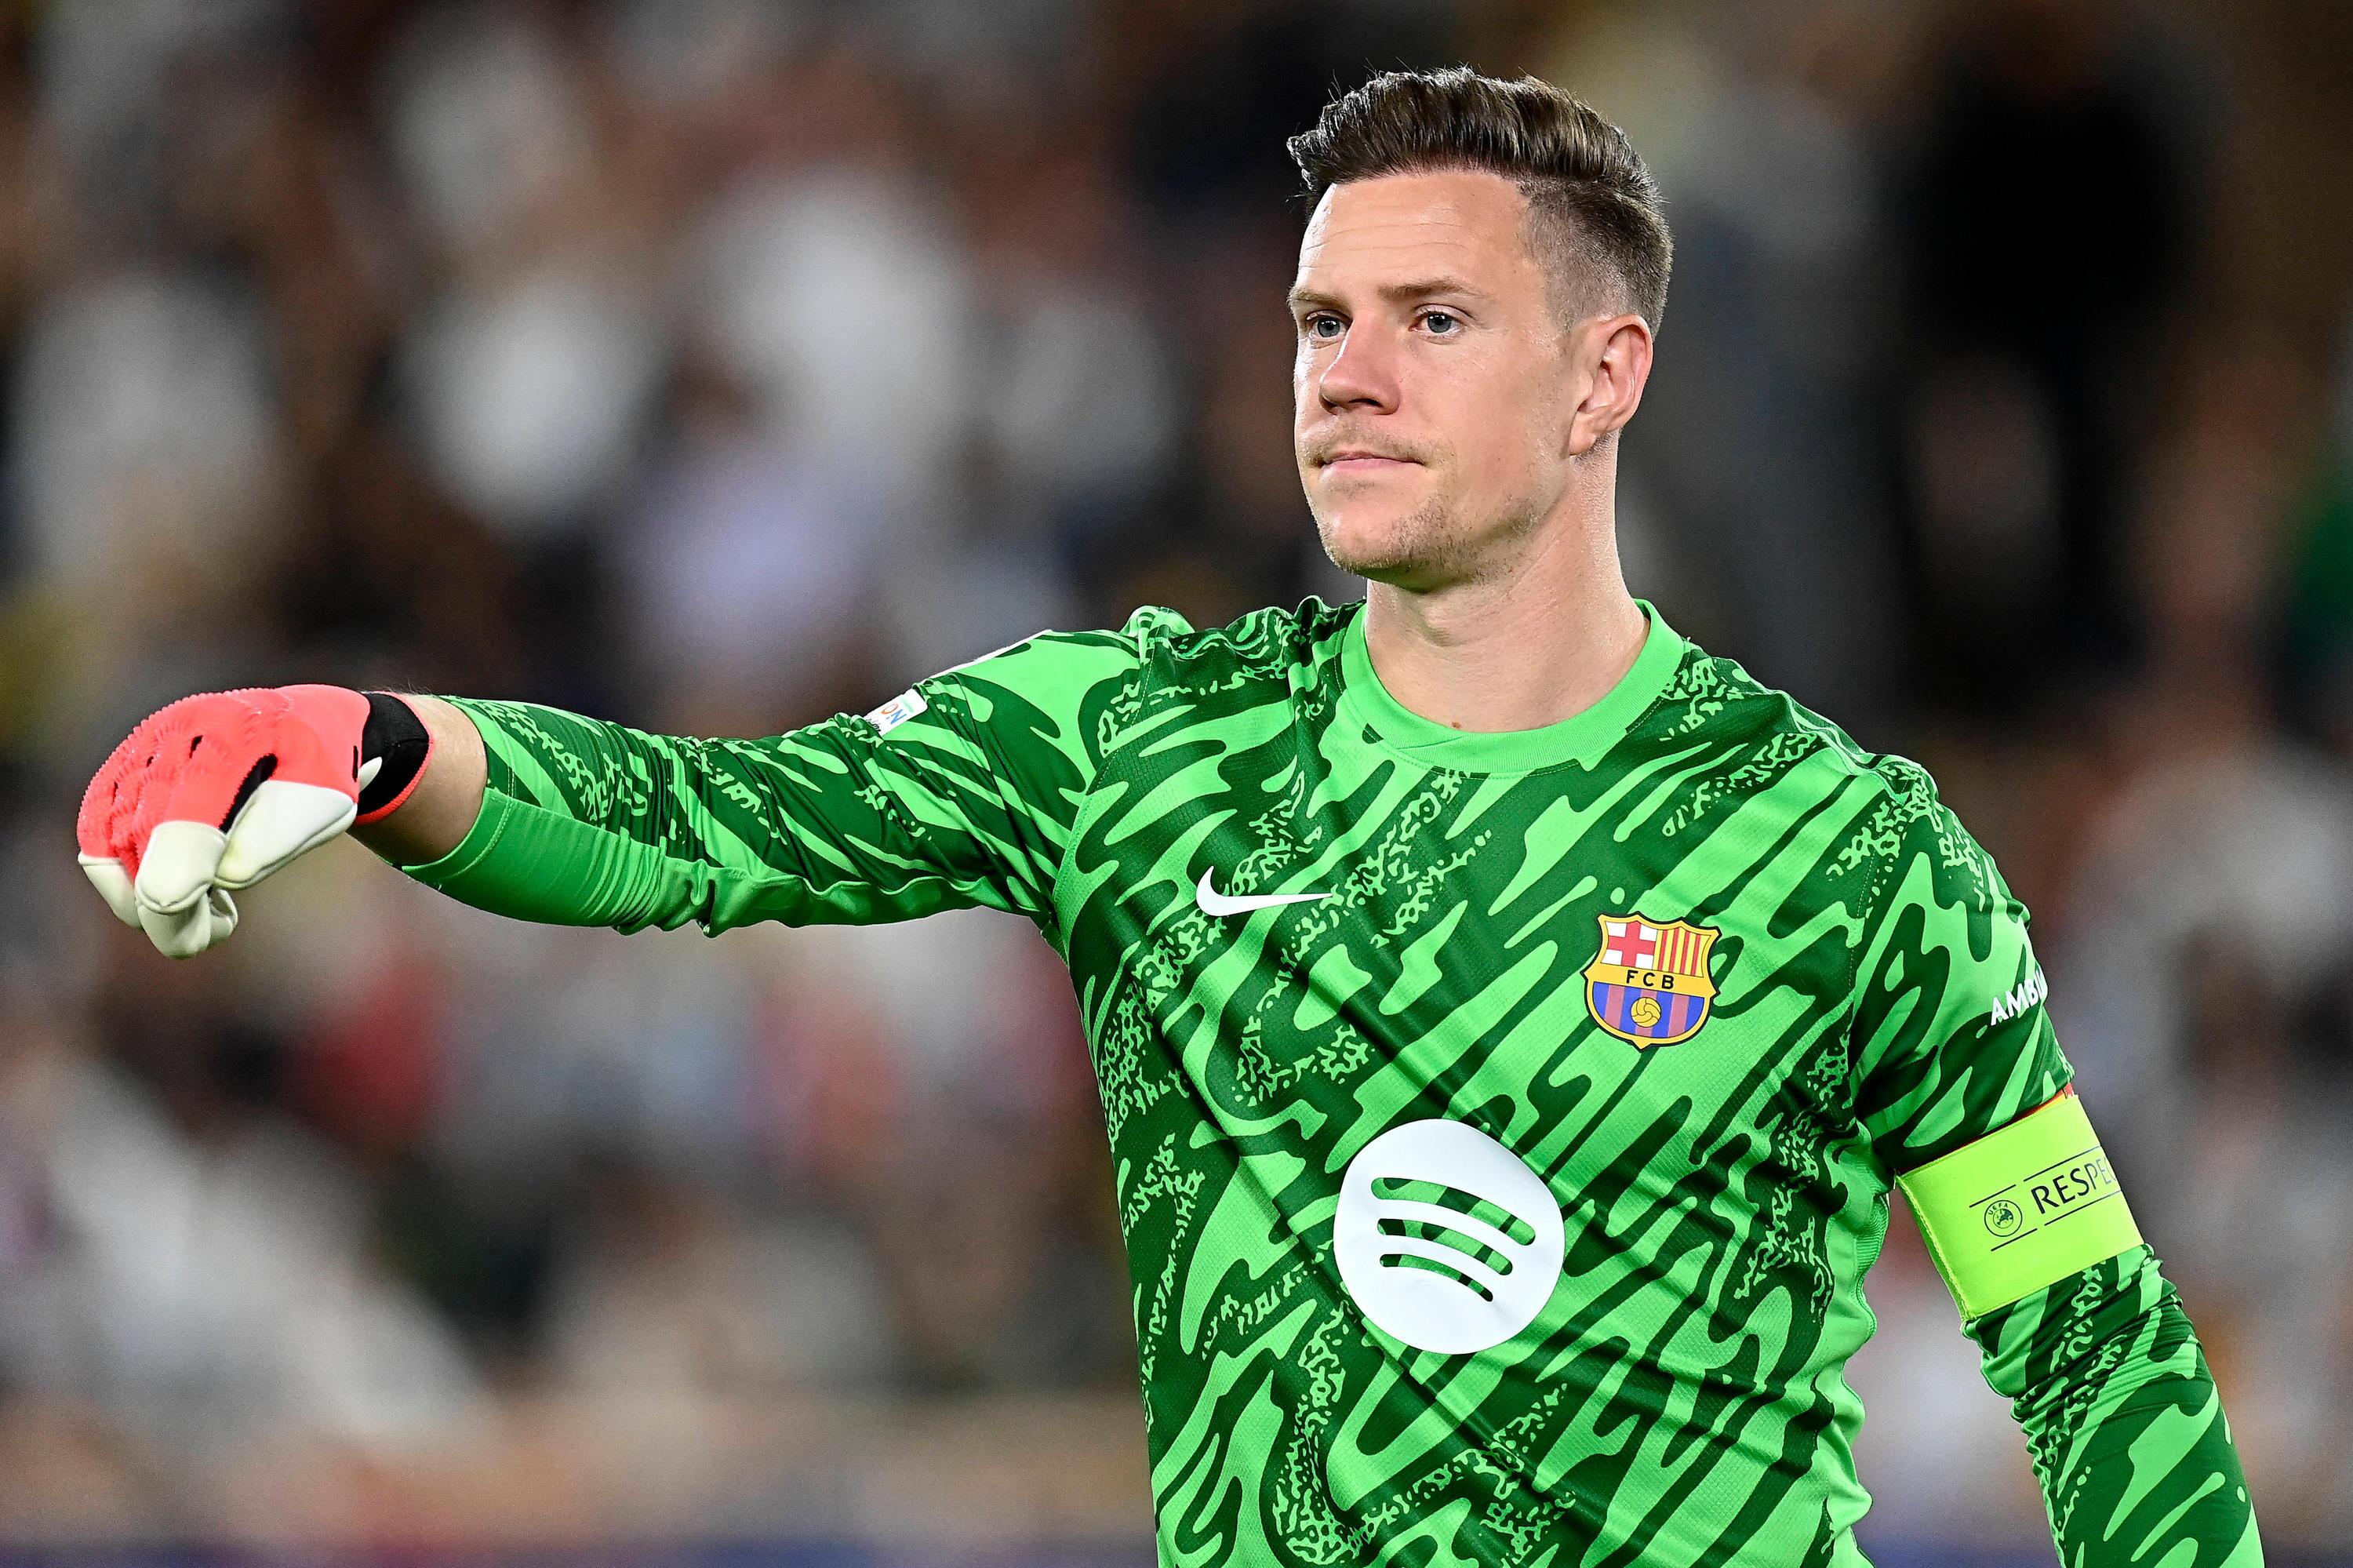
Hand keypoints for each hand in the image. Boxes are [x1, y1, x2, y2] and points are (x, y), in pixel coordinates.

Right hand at [76, 686, 427, 957]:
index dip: (179, 873)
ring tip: (210, 909)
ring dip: (149, 902)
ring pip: (111, 849)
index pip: (191, 811)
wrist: (301, 731)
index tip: (186, 924)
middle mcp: (175, 733)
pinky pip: (97, 846)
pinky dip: (125, 886)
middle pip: (144, 838)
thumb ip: (275, 838)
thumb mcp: (324, 805)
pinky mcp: (115, 778)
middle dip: (172, 909)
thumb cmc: (318, 775)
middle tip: (214, 932)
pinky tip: (178, 893)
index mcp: (235, 733)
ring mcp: (138, 752)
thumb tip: (221, 874)